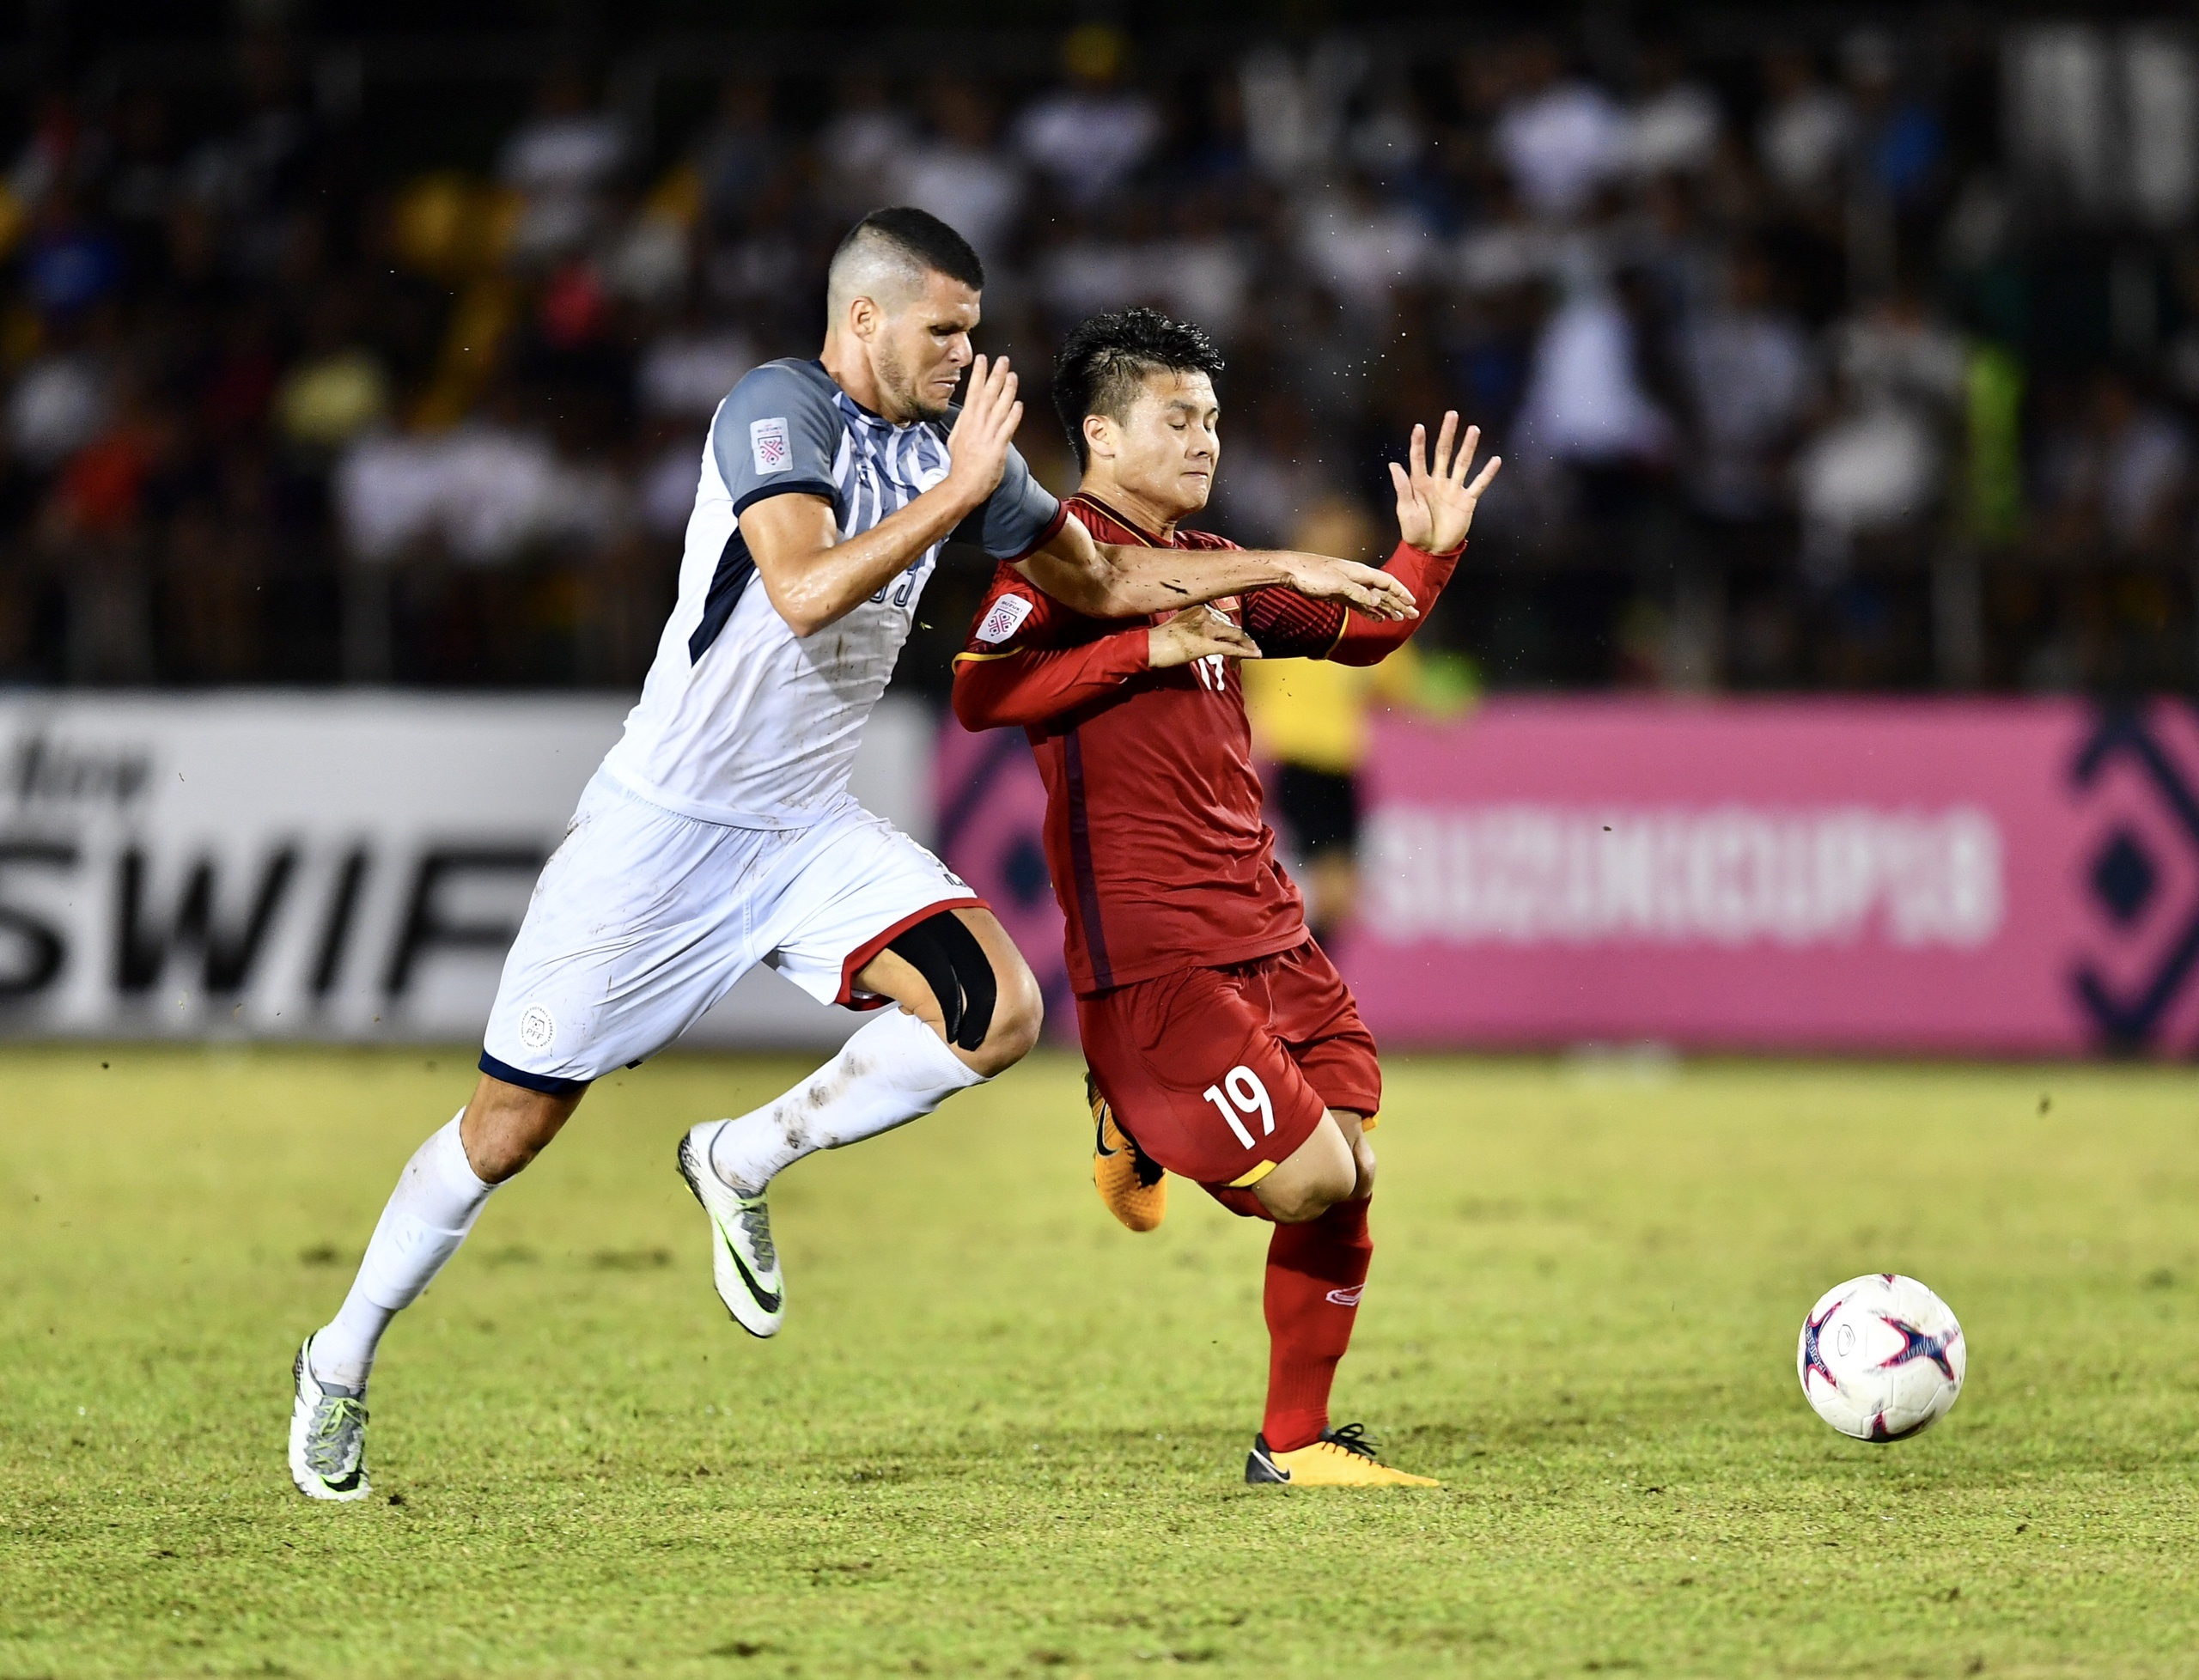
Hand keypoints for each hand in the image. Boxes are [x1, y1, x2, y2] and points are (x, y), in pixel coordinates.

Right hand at [944, 354, 1021, 510]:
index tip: (983, 359)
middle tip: (1002, 360)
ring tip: (1013, 375)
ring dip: (1007, 391)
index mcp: (966, 422)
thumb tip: (969, 411)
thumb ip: (964, 423)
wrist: (962, 486)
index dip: (979, 375)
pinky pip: (1006, 428)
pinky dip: (1013, 416)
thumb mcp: (956, 439)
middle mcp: (976, 425)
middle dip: (995, 376)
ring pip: (998, 408)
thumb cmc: (960, 465)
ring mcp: (986, 436)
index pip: (973, 393)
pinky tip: (1018, 404)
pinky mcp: (997, 448)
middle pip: (986, 395)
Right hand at [1148, 604, 1261, 668]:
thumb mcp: (1177, 623)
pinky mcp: (1207, 644)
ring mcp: (1206, 629)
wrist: (1149, 645)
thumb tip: (1199, 633)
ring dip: (1247, 645)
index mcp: (1198, 608)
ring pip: (1235, 635)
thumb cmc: (1159, 638)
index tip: (1233, 636)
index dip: (1229, 629)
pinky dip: (1246, 652)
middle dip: (1241, 638)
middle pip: (1230, 626)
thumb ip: (1191, 623)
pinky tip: (1255, 654)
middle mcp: (1204, 614)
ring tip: (1255, 651)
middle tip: (1248, 646)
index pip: (1221, 617)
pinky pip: (1231, 648)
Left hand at [1277, 553, 1418, 621]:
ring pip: (1372, 598)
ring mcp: (1347, 587)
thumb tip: (1377, 601)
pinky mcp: (1338, 595)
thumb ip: (1358, 594)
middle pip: (1383, 591)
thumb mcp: (1337, 585)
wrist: (1289, 571)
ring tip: (1398, 618)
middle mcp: (1356, 578)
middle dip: (1398, 603)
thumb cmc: (1312, 574)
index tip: (1413, 603)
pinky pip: (1359, 604)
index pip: (1386, 582)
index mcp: (1359, 572)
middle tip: (1412, 614)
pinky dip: (1370, 611)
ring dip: (1386, 608)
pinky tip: (1377, 618)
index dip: (1401, 592)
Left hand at [1390, 412, 1501, 553]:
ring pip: (1462, 463)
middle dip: (1447, 434)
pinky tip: (1495, 460)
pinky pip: (1478, 484)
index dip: (1419, 442)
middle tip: (1452, 414)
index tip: (1419, 427)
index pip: (1419, 457)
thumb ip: (1402, 487)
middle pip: (1443, 452)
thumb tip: (1394, 464)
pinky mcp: (1466, 501)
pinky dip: (1487, 473)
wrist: (1430, 550)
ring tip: (1473, 429)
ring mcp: (1453, 490)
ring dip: (1468, 446)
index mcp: (1419, 482)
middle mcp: (1437, 481)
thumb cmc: (1414, 531)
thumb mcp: (1405, 509)